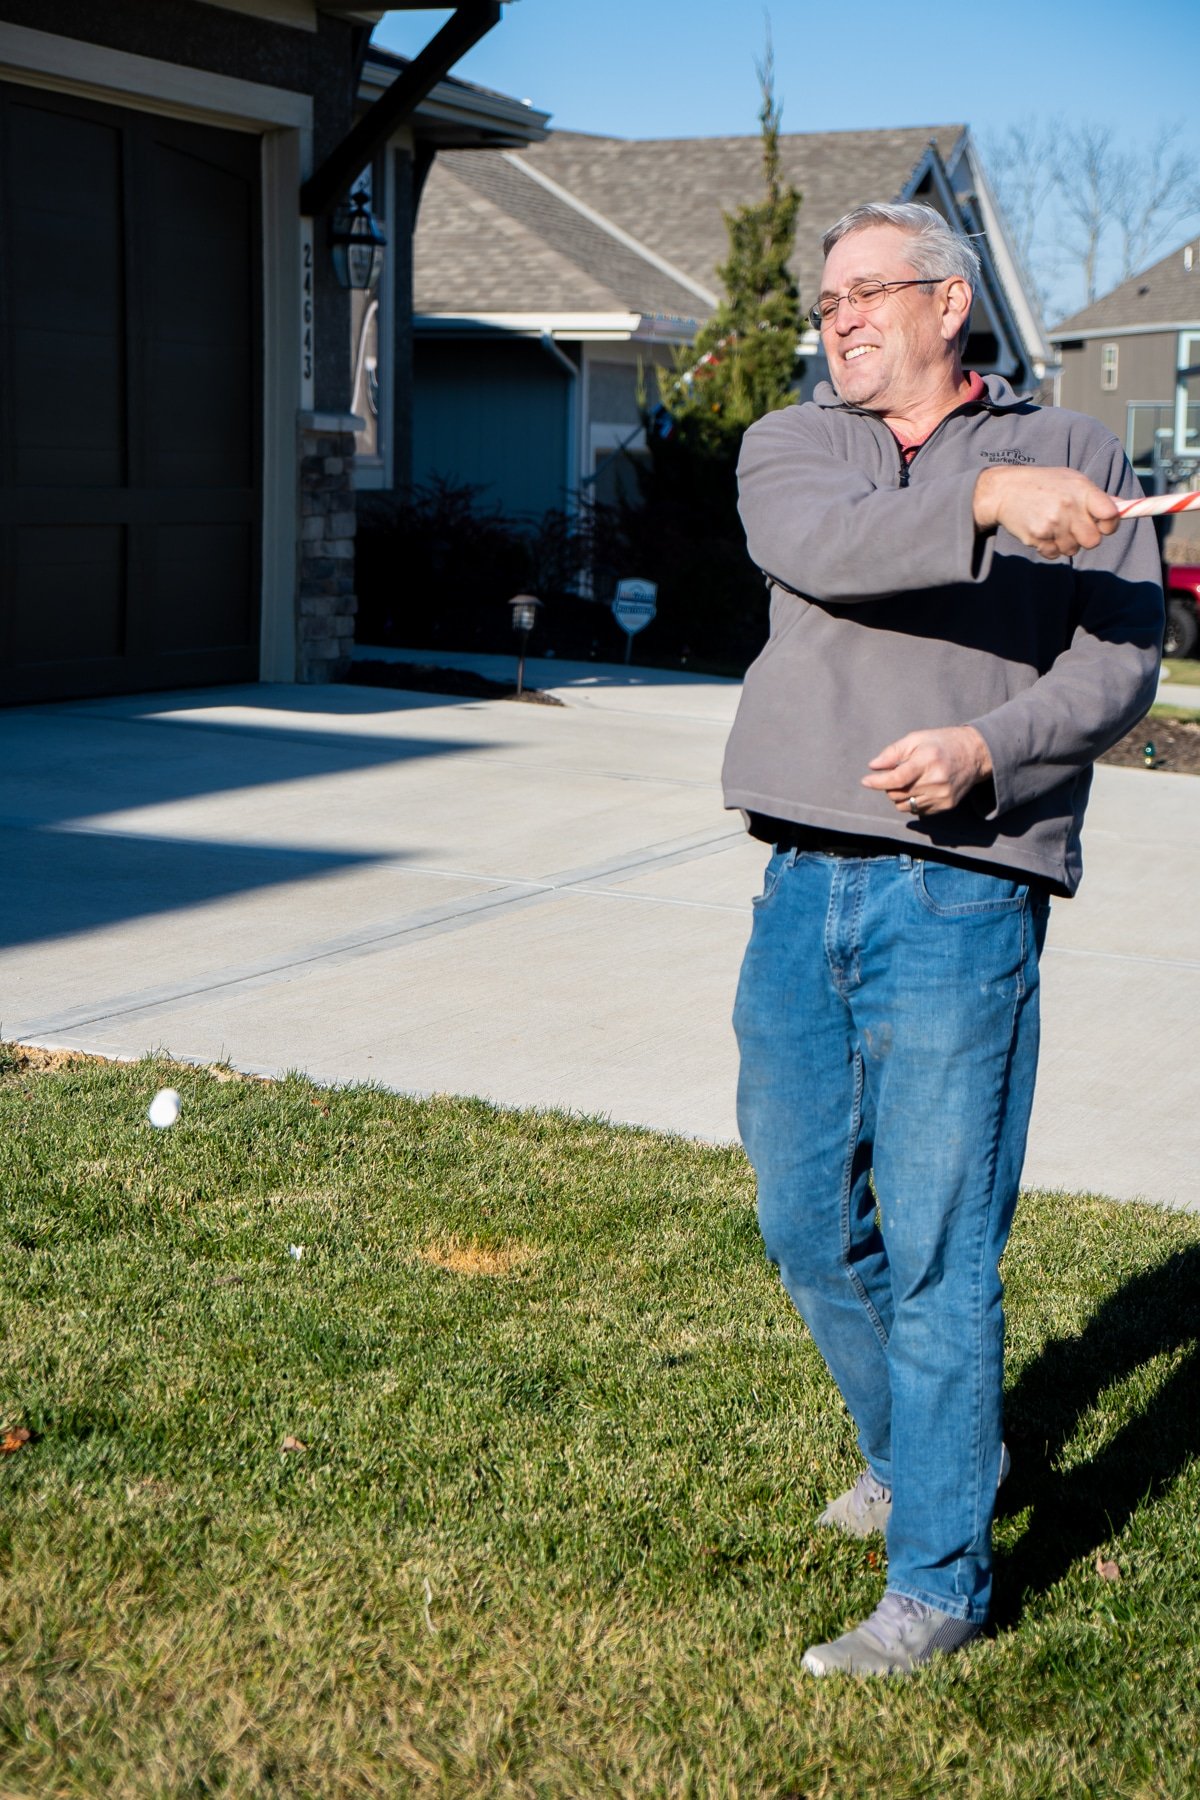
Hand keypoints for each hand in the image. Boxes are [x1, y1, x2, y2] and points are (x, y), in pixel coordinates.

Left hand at [862, 726, 992, 815]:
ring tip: (909, 781)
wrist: (975, 754)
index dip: (878, 782)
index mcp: (928, 761)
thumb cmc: (941, 743)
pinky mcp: (946, 805)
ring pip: (905, 805)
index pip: (897, 778)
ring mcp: (942, 796)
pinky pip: (918, 811)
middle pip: (898, 794)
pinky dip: (912, 802)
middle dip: (889, 786)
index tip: (865, 781)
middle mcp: (936, 781)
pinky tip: (921, 788)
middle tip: (896, 774)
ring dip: (899, 796)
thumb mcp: (917, 739)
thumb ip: (893, 752)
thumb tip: (873, 766)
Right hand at [974, 465, 1119, 558]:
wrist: (1005, 490)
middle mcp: (1068, 507)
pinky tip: (1043, 532)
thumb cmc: (1043, 484)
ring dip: (1067, 543)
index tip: (1103, 524)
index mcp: (1081, 490)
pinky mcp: (1037, 537)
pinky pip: (1054, 554)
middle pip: (1093, 541)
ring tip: (1055, 526)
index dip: (1110, 524)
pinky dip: (1050, 548)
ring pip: (1073, 549)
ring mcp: (1052, 524)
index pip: (1110, 515)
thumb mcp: (1071, 480)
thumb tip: (1122, 507)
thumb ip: (1095, 495)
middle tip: (1076, 528)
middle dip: (1087, 538)